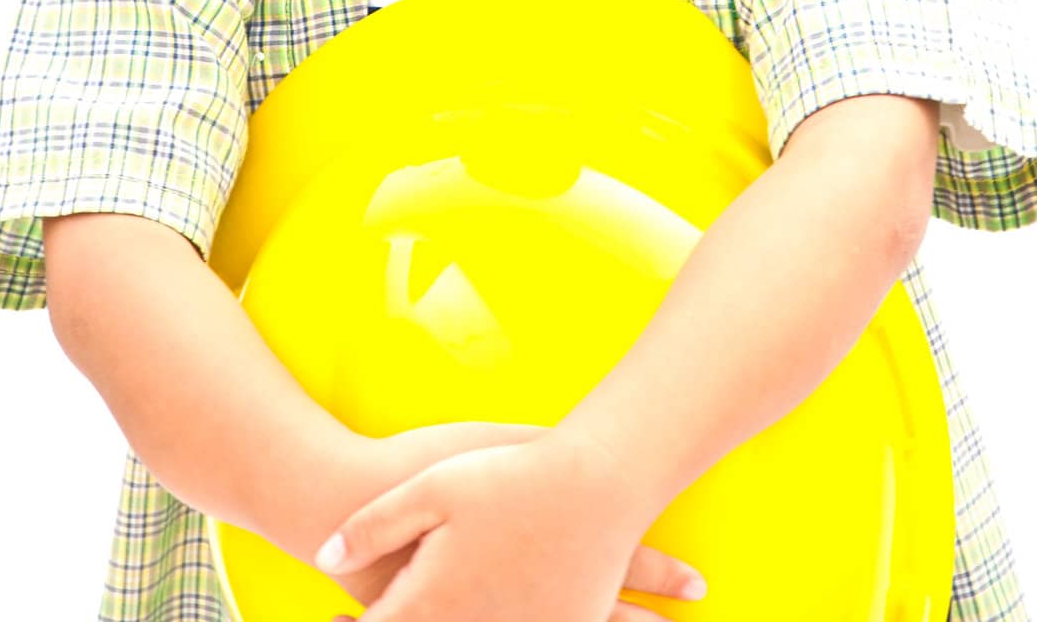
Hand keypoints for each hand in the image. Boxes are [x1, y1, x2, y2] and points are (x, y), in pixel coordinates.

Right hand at [316, 431, 707, 620]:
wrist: (350, 506)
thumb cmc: (422, 465)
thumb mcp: (489, 454)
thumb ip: (539, 453)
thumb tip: (586, 445)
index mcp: (536, 547)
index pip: (615, 567)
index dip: (660, 576)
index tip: (699, 584)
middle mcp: (524, 591)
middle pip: (601, 611)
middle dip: (646, 618)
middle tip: (694, 599)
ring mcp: (495, 612)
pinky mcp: (462, 620)